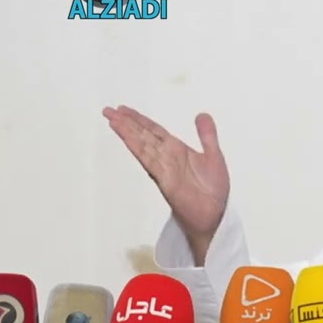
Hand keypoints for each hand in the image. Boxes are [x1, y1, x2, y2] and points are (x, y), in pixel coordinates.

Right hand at [105, 106, 229, 256]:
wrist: (214, 213)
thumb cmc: (212, 189)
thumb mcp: (214, 155)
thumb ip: (207, 135)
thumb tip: (202, 114)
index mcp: (177, 150)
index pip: (154, 131)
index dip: (139, 120)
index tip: (124, 109)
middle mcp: (167, 157)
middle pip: (143, 135)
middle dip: (126, 122)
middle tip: (108, 110)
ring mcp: (163, 167)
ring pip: (142, 145)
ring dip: (127, 131)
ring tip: (112, 119)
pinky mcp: (164, 178)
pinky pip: (149, 159)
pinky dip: (138, 147)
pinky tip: (127, 137)